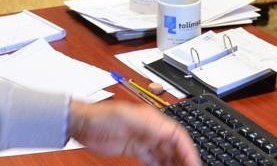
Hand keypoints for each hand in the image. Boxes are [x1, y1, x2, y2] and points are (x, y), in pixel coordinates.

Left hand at [69, 101, 200, 165]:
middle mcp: (150, 128)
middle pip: (174, 145)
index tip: (193, 163)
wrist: (83, 123)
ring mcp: (143, 138)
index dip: (188, 150)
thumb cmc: (101, 116)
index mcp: (152, 119)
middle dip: (183, 159)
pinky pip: (153, 158)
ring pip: (166, 153)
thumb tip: (170, 133)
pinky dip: (161, 165)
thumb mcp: (127, 118)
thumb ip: (149, 125)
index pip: (177, 135)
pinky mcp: (135, 147)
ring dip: (174, 163)